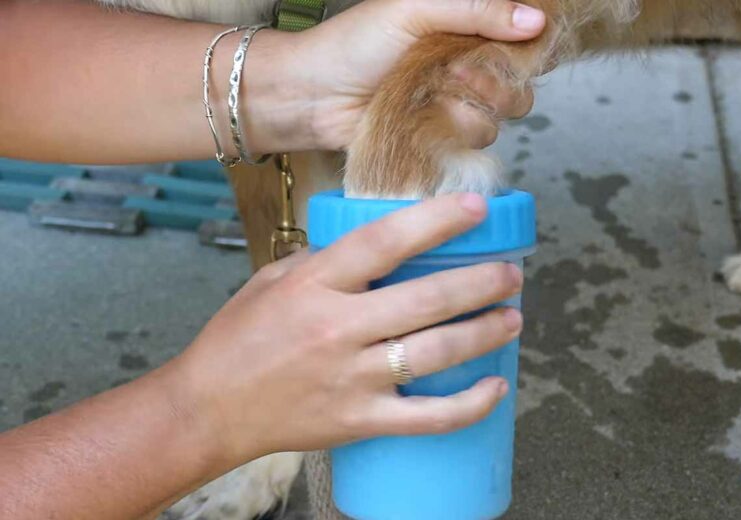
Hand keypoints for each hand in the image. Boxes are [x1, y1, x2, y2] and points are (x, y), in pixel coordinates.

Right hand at [172, 193, 523, 468]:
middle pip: (426, 299)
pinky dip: (469, 404)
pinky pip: (427, 417)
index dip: (436, 221)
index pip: (384, 241)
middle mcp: (338, 328)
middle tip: (511, 274)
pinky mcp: (359, 420)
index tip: (476, 209)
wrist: (208, 409)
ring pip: (436, 352)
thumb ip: (324, 260)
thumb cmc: (238, 339)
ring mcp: (351, 378)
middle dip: (481, 282)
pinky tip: (496, 386)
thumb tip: (377, 244)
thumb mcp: (272, 281)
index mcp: (315, 285)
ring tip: (513, 317)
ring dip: (485, 333)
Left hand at [253, 0, 545, 151]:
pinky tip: (427, 118)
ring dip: (473, 106)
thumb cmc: (354, 44)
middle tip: (460, 73)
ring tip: (436, 93)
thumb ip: (477, 8)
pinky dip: (454, 130)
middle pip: (521, 82)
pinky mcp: (441, 136)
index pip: (522, 35)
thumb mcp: (416, 8)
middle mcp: (467, 65)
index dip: (527, 44)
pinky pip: (473, 141)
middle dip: (498, 82)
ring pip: (501, 115)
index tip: (511, 46)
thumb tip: (536, 21)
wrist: (314, 96)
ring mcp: (455, 103)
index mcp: (466, 26)